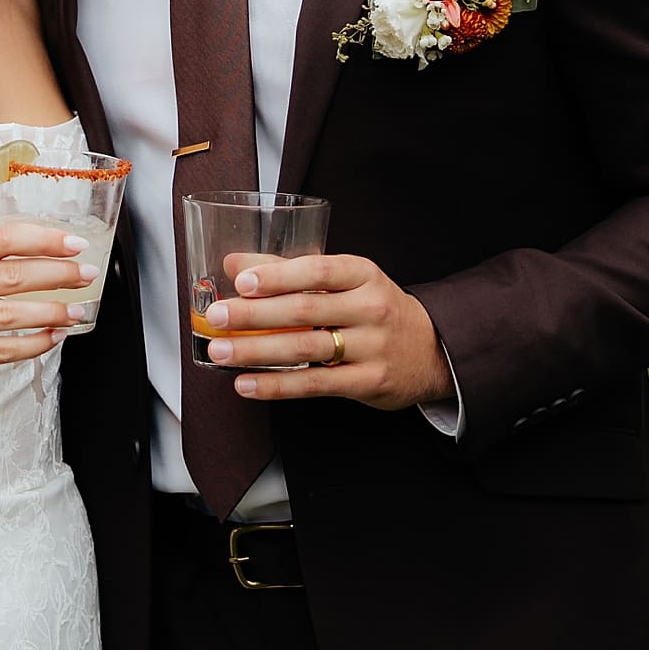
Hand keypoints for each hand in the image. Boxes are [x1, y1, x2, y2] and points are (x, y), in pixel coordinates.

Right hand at [0, 220, 92, 405]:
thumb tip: (53, 256)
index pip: (2, 239)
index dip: (43, 239)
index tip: (75, 243)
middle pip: (10, 275)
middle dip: (57, 274)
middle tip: (85, 275)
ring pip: (8, 314)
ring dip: (50, 312)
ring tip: (75, 311)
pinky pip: (1, 349)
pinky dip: (34, 344)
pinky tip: (54, 337)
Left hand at [204, 252, 452, 409]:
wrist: (432, 348)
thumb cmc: (375, 308)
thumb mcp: (345, 281)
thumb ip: (290, 271)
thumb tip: (234, 263)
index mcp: (363, 274)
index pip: (317, 270)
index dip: (277, 275)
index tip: (241, 280)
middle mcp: (370, 308)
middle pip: (305, 310)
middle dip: (255, 314)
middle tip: (216, 316)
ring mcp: (372, 347)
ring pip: (306, 349)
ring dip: (257, 351)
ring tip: (221, 350)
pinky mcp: (368, 382)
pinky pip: (315, 384)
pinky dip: (276, 386)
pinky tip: (246, 384)